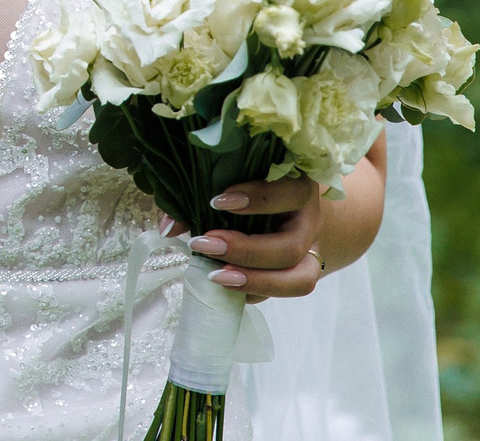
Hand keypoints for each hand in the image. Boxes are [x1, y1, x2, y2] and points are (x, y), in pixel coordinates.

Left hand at [177, 177, 324, 301]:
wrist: (287, 209)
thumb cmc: (251, 190)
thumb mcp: (232, 186)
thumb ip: (200, 201)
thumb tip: (168, 227)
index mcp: (298, 188)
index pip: (290, 193)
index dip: (258, 199)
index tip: (216, 202)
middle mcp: (310, 222)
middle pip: (291, 246)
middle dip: (246, 251)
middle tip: (206, 246)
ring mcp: (311, 252)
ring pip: (299, 279)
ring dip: (256, 281)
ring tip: (217, 277)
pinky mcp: (302, 275)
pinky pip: (284, 293)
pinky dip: (255, 293)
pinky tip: (226, 287)